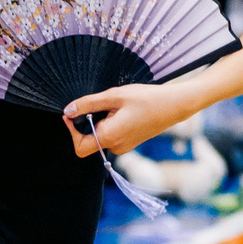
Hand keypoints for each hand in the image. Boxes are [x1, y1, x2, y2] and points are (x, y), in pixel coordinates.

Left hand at [64, 81, 191, 156]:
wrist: (174, 106)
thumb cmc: (146, 99)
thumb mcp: (114, 96)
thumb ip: (88, 104)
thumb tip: (68, 111)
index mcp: (110, 137)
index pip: (79, 146)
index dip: (71, 131)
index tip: (71, 113)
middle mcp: (116, 146)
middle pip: (89, 140)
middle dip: (88, 122)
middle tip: (101, 103)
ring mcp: (124, 146)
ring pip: (100, 136)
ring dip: (100, 121)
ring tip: (117, 105)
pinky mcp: (130, 142)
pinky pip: (111, 135)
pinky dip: (110, 123)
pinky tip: (124, 110)